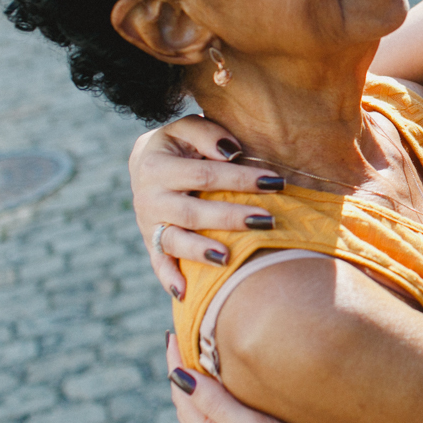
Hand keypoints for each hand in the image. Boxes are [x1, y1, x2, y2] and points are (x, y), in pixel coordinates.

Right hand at [131, 116, 282, 299]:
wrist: (147, 162)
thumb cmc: (181, 144)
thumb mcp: (188, 128)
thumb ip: (208, 134)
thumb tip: (232, 153)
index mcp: (156, 166)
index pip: (205, 175)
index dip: (241, 179)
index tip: (276, 182)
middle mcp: (148, 198)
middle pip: (192, 212)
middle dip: (230, 217)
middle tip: (268, 220)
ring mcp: (149, 224)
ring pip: (174, 241)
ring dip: (201, 251)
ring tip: (228, 258)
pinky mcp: (152, 242)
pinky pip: (159, 264)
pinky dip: (169, 279)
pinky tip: (185, 294)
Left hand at [167, 333, 322, 422]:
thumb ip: (214, 402)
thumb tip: (179, 374)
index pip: (181, 390)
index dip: (175, 359)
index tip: (174, 331)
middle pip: (189, 396)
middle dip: (184, 365)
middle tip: (186, 334)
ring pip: (203, 403)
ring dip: (200, 377)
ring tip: (203, 354)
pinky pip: (218, 410)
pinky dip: (215, 390)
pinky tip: (229, 385)